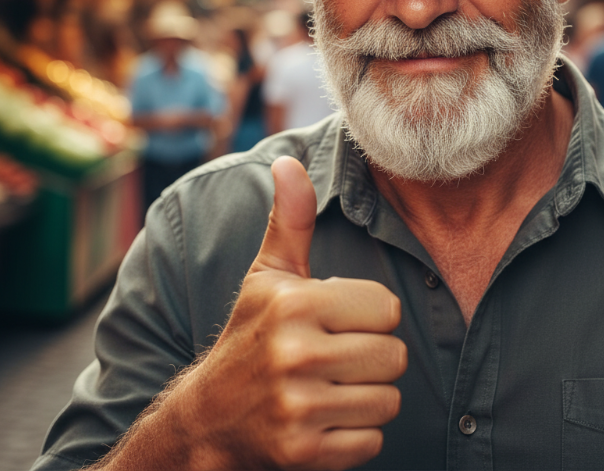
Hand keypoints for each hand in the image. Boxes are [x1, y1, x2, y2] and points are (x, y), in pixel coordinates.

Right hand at [180, 156, 406, 469]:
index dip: (368, 314)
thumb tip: (288, 162)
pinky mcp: (304, 453)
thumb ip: (289, 219)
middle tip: (336, 355)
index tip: (338, 320)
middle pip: (393, 356)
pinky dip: (355, 434)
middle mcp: (296, 355)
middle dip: (372, 356)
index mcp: (296, 304)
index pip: (387, 308)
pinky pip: (372, 441)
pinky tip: (322, 418)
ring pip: (388, 400)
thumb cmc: (251, 334)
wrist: (210, 417)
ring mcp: (299, 408)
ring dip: (367, 395)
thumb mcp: (269, 275)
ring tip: (330, 385)